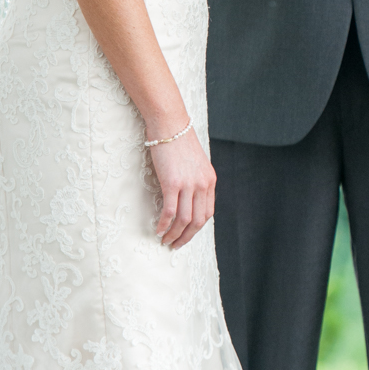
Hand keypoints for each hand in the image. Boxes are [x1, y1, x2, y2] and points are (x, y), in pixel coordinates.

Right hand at [150, 128, 215, 248]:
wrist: (170, 125)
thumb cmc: (178, 141)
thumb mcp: (194, 163)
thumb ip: (195, 179)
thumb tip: (187, 197)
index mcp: (210, 180)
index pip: (208, 212)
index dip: (197, 228)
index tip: (186, 234)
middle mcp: (202, 184)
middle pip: (198, 220)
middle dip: (186, 237)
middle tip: (175, 245)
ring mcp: (188, 184)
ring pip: (184, 219)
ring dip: (174, 234)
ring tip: (165, 241)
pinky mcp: (172, 183)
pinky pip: (170, 211)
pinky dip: (164, 224)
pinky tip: (158, 230)